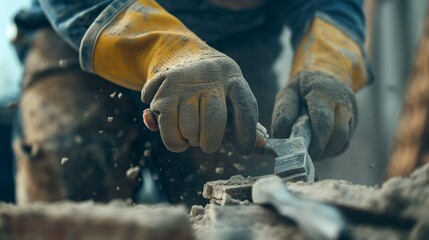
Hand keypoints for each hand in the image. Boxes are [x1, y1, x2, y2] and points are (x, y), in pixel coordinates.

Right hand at [141, 55, 257, 154]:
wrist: (182, 53)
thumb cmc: (215, 88)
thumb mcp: (234, 97)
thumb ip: (248, 124)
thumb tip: (262, 145)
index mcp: (233, 78)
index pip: (245, 108)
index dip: (247, 134)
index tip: (244, 151)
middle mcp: (209, 75)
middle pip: (213, 122)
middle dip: (210, 143)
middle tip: (207, 144)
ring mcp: (183, 79)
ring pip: (186, 128)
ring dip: (188, 142)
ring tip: (191, 136)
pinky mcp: (160, 84)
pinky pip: (161, 123)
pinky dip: (169, 136)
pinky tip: (174, 130)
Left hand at [271, 71, 357, 159]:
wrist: (327, 74)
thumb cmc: (303, 86)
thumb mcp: (288, 92)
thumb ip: (284, 112)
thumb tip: (281, 138)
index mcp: (324, 91)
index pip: (324, 120)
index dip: (315, 140)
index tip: (303, 150)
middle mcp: (343, 101)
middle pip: (338, 133)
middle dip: (321, 149)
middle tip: (305, 155)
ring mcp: (351, 112)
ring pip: (343, 140)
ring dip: (326, 152)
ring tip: (309, 153)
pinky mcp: (353, 122)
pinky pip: (344, 143)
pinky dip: (331, 150)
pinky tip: (318, 150)